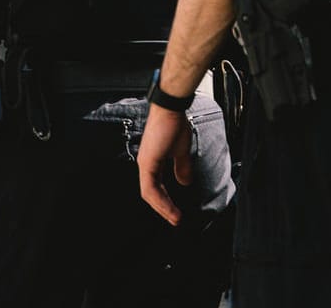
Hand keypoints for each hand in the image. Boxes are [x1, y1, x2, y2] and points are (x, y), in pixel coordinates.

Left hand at [135, 106, 192, 225]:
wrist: (172, 109)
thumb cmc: (175, 124)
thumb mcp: (181, 151)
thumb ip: (182, 168)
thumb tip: (185, 182)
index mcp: (152, 162)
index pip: (156, 188)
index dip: (166, 202)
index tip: (176, 213)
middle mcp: (146, 164)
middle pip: (151, 194)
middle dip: (164, 209)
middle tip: (176, 221)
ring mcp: (145, 163)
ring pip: (149, 194)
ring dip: (163, 208)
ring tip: (175, 219)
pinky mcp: (147, 162)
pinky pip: (150, 188)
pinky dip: (161, 200)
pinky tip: (170, 208)